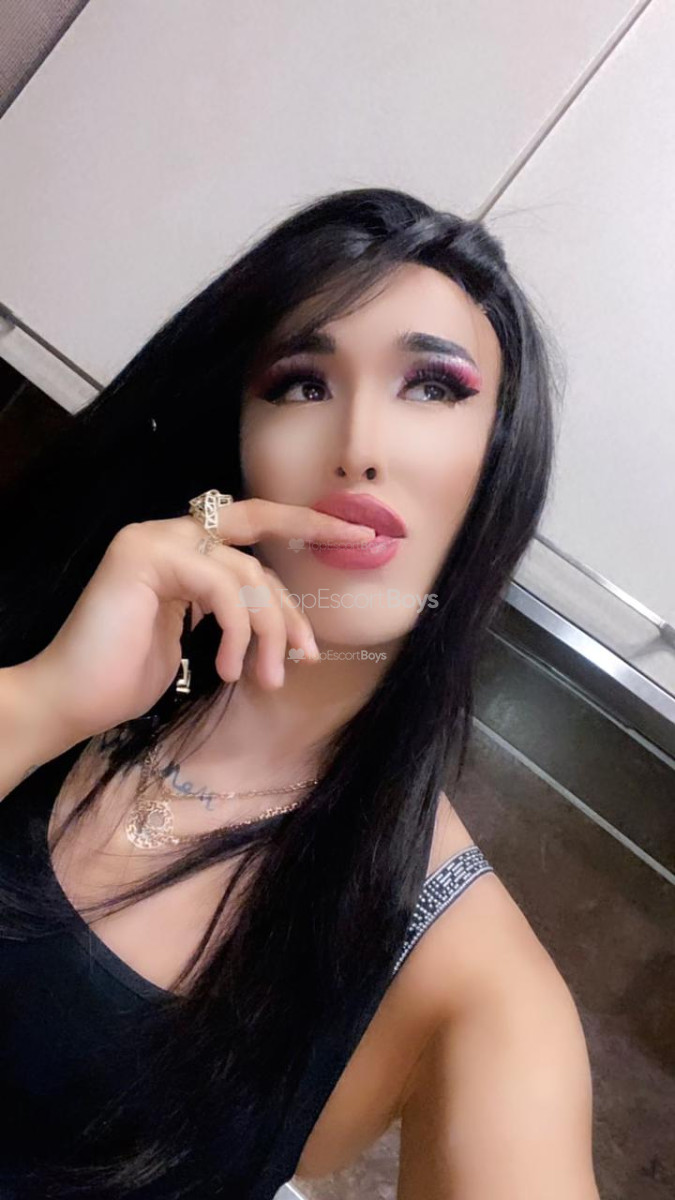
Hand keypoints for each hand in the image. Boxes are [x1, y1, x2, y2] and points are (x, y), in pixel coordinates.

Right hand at [22, 499, 375, 744]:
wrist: (71, 700)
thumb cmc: (128, 676)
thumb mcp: (200, 642)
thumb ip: (233, 615)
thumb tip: (286, 624)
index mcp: (182, 548)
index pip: (252, 530)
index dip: (303, 527)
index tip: (357, 537)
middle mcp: (166, 532)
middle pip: (256, 522)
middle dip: (314, 525)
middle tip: (363, 542)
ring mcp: (153, 539)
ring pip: (246, 569)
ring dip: (272, 628)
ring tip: (273, 678)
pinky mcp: (145, 557)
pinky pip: (221, 586)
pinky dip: (237, 631)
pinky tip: (227, 669)